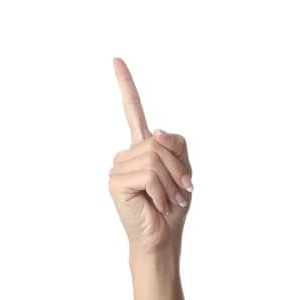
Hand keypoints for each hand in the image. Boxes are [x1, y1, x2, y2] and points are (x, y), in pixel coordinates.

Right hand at [109, 56, 194, 257]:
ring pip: (155, 157)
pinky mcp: (115, 182)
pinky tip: (156, 205)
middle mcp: (125, 155)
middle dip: (177, 168)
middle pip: (158, 142)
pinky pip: (148, 174)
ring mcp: (117, 167)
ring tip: (168, 200)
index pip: (133, 112)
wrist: (162, 239)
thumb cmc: (172, 209)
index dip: (126, 85)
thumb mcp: (183, 171)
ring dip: (171, 182)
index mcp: (141, 149)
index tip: (116, 59)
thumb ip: (175, 145)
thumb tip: (154, 133)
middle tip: (181, 192)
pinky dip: (161, 191)